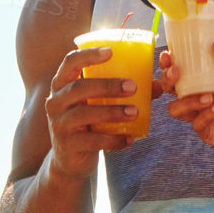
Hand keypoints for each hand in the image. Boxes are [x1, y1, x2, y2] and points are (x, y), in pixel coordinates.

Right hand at [43, 48, 142, 178]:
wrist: (70, 159)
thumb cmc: (88, 122)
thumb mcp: (98, 104)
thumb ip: (123, 92)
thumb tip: (157, 86)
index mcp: (62, 83)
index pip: (70, 62)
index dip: (89, 55)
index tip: (111, 52)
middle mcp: (56, 101)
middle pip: (79, 87)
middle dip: (107, 85)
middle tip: (132, 87)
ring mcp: (59, 124)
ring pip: (85, 114)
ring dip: (112, 112)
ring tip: (135, 112)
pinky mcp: (68, 145)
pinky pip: (92, 141)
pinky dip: (113, 140)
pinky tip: (129, 139)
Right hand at [165, 40, 213, 156]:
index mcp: (205, 78)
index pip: (179, 69)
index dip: (167, 63)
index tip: (167, 55)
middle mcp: (199, 95)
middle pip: (169, 89)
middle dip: (167, 80)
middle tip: (177, 73)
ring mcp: (202, 115)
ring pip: (176, 109)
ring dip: (187, 101)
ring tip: (209, 96)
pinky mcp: (209, 132)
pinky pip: (196, 124)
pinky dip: (205, 114)